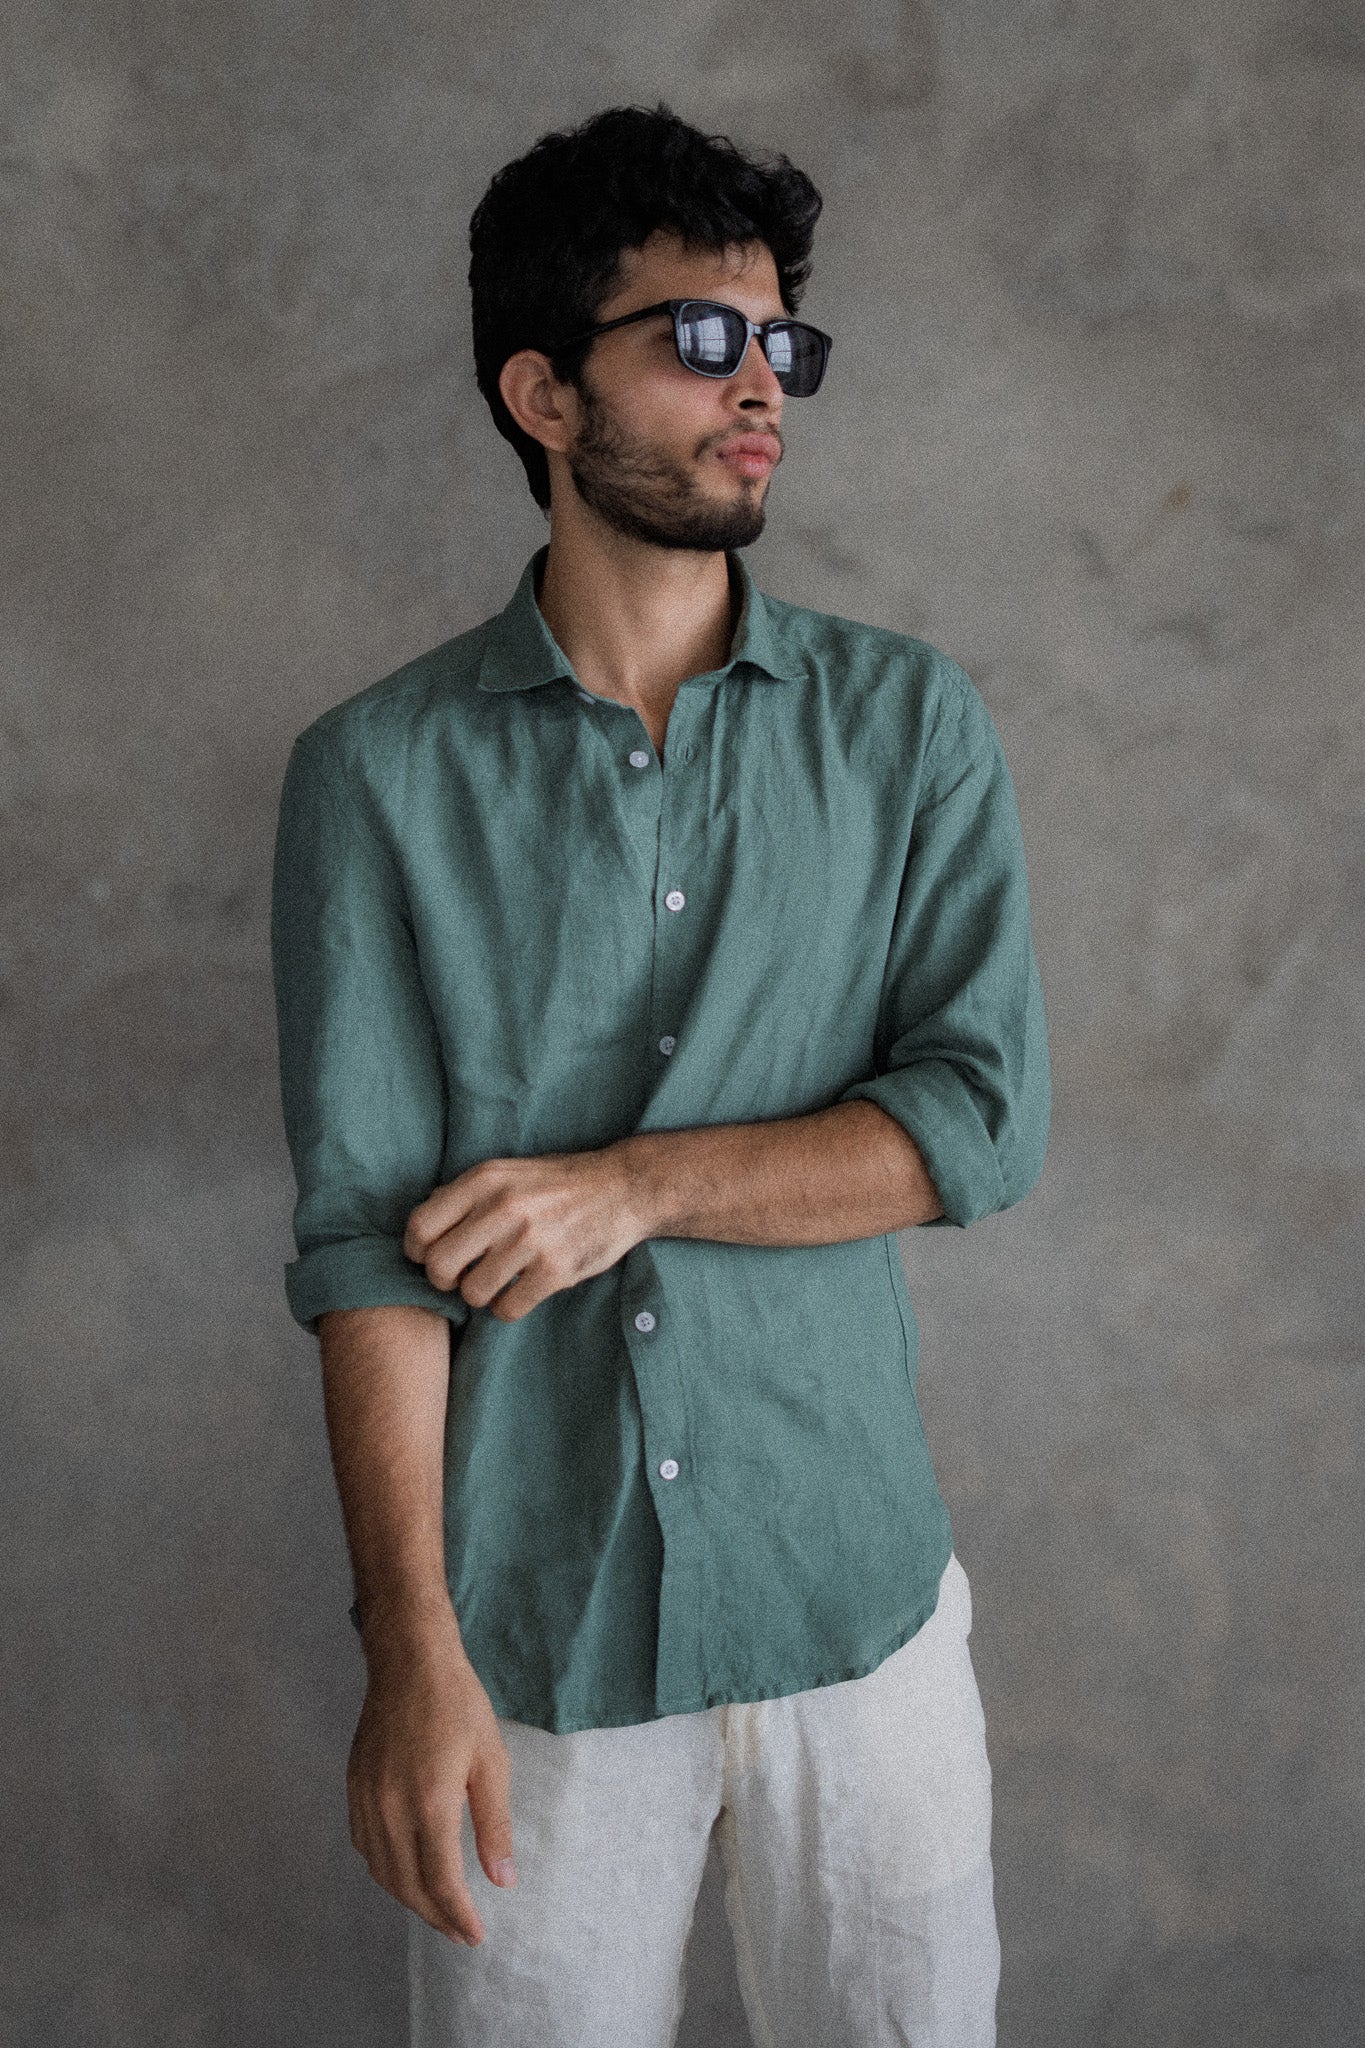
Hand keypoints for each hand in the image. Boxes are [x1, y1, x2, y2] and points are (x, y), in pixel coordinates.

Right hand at [347, 1614, 515, 1946]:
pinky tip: (406, 1872)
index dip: (458, 1916)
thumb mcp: (491, 1762)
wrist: (409, 1661)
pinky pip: (366, 1847)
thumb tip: (502, 1881)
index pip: (440, 1881)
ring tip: (438, 1909)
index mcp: (429, 1803)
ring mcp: (366, 1799)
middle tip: (461, 1932)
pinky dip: (386, 1871)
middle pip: (408, 1886)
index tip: (476, 1935)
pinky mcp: (354, 1788)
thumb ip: (494, 1825)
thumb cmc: (458, 1706)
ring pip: (382, 1872)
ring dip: (409, 1899)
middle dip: (436, 1916)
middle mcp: (390, 1808)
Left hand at [403, 1143, 647, 1320]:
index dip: (417, 1250)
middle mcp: (503, 1208)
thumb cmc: (558, 1183)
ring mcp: (530, 1240)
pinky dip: (508, 1307)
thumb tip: (424, 1217)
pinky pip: (507, 1309)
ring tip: (499, 1280)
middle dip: (444, 1279)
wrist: (623, 1187)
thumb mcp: (508, 1172)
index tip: (430, 1257)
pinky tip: (521, 1290)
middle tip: (462, 1275)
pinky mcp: (555, 1270)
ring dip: (481, 1294)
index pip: (420, 1226)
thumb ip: (467, 1194)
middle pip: (439, 1265)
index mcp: (484, 1180)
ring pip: (472, 1293)